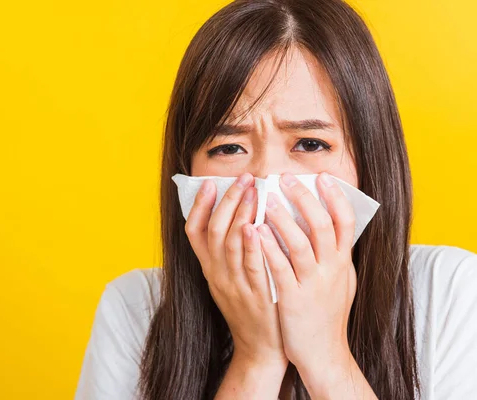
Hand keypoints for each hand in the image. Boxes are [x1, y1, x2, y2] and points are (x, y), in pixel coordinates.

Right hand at [184, 172, 287, 371]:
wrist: (259, 349)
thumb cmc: (249, 310)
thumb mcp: (229, 282)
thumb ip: (228, 254)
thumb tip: (237, 219)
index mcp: (209, 269)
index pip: (194, 232)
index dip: (200, 206)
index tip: (210, 183)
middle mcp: (217, 275)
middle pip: (214, 231)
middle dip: (228, 201)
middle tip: (244, 178)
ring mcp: (235, 285)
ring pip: (231, 243)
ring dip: (241, 214)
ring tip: (254, 190)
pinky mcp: (255, 294)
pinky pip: (250, 265)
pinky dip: (252, 244)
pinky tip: (257, 225)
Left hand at [257, 172, 357, 388]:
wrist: (323, 354)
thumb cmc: (328, 315)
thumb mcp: (341, 282)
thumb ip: (338, 255)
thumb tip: (334, 228)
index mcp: (343, 263)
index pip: (346, 223)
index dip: (335, 197)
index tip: (322, 177)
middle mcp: (332, 271)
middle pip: (323, 226)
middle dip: (305, 199)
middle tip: (287, 178)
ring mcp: (313, 285)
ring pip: (301, 244)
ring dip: (284, 219)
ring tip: (266, 198)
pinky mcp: (293, 299)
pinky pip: (280, 268)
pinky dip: (268, 247)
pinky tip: (255, 230)